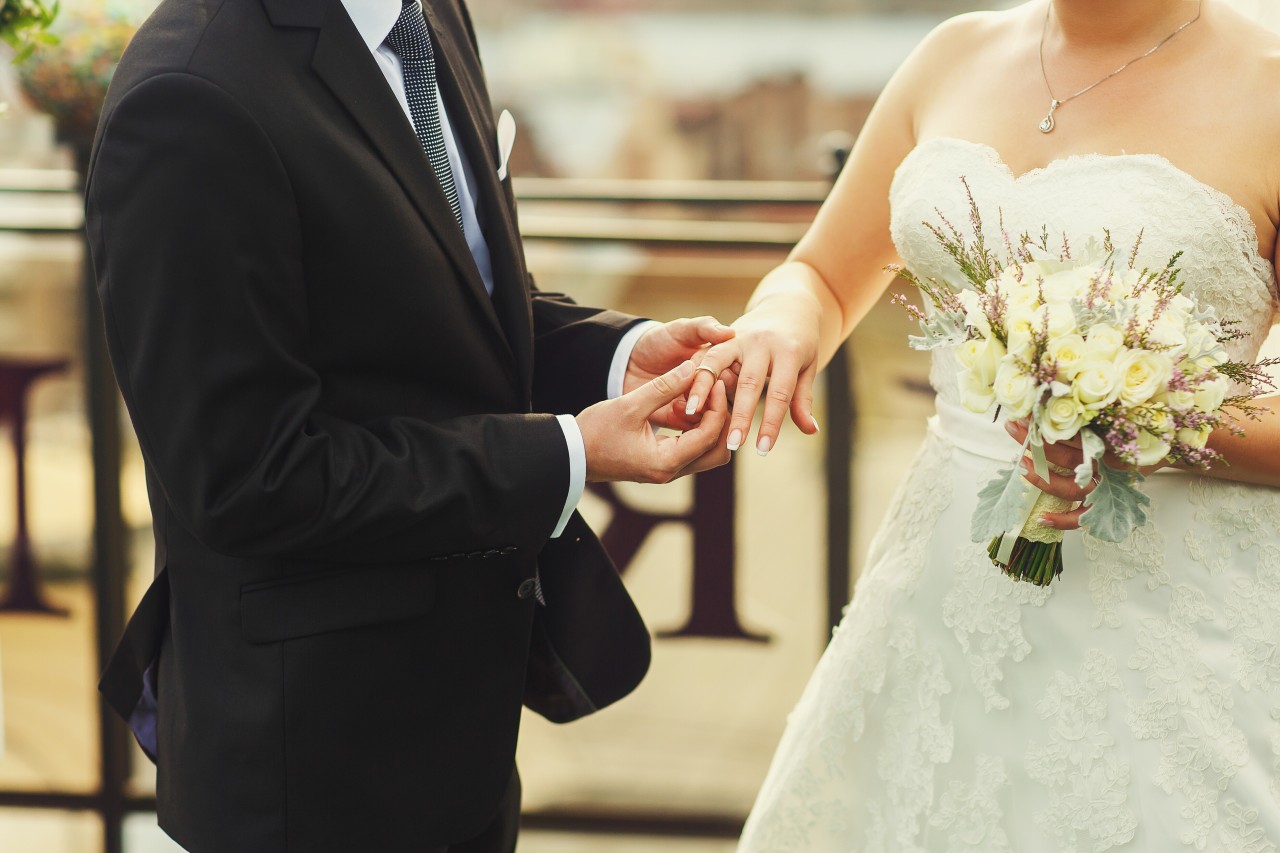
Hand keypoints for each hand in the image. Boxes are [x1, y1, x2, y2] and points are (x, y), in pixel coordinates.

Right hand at [578, 360, 731, 483]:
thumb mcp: (629, 405)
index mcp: (664, 461)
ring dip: (711, 426)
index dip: (718, 406)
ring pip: (708, 453)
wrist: (571, 454)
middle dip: (723, 422)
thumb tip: (693, 367)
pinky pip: (692, 450)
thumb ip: (663, 387)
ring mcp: (667, 470)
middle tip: (717, 393)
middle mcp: (670, 472)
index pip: (709, 435)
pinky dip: (698, 430)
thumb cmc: (595, 432)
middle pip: (718, 452)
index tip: (714, 381)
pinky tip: (688, 406)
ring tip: (703, 397)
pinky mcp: (662, 463)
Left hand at [624, 317, 735, 429]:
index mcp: (719, 365)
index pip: (732, 376)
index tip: (716, 376)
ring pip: (713, 419)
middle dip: (714, 400)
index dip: (726, 378)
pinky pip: (693, 430)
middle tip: (696, 394)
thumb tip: (730, 333)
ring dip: (702, 415)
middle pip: (725, 400)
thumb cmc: (658, 340)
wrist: (627, 361)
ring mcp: (699, 406)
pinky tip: (674, 410)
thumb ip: (703, 327)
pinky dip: (687, 422)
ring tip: (683, 403)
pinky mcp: (683, 420)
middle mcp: (713, 387)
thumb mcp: (680, 329)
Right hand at [686, 293, 821, 455]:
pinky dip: (695, 375)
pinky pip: (705, 354)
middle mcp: (761, 342)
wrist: (789, 305)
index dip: (770, 423)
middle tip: (732, 445)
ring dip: (703, 388)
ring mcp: (739, 336)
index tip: (763, 450)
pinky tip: (685, 396)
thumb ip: (802, 400)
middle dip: (739, 415)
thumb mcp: (807, 368)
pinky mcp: (723, 336)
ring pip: (717, 362)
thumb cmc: (801, 343)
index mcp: (788, 351)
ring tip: (693, 414)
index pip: (780, 393)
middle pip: (748, 382)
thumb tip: (810, 431)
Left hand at [1005, 420, 1163, 530]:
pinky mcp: (1105, 505)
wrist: (1169, 451)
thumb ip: (1091, 414)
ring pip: (1069, 488)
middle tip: (1013, 427)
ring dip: (1042, 478)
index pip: (1073, 433)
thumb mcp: (1118, 416)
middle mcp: (1106, 466)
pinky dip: (1062, 520)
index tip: (1024, 413)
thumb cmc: (1138, 431)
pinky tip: (1040, 518)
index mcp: (1108, 443)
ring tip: (1020, 465)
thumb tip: (1055, 400)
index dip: (1047, 424)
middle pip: (1066, 457)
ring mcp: (1105, 489)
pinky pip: (1082, 518)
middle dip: (1036, 443)